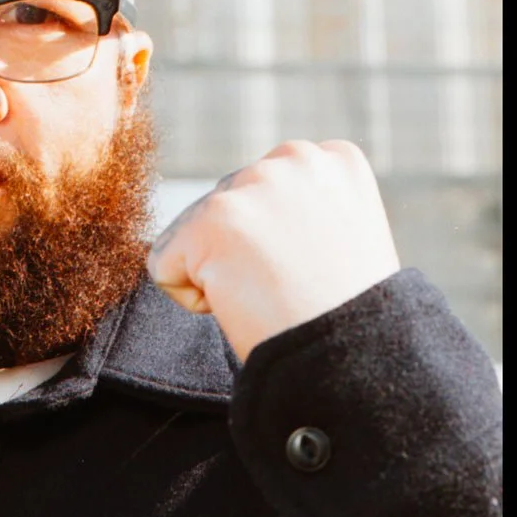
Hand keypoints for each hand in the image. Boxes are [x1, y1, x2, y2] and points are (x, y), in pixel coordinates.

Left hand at [147, 140, 399, 362]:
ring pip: (193, 236)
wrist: (352, 358)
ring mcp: (251, 187)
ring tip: (273, 295)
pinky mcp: (210, 222)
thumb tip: (251, 218)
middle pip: (226, 207)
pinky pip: (165, 267)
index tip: (312, 268)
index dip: (279, 240)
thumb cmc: (349, 317)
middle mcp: (294, 158)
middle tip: (289, 287)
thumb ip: (306, 208)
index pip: (266, 189)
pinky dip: (192, 300)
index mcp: (333, 159)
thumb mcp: (346, 238)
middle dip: (243, 252)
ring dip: (221, 274)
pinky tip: (246, 305)